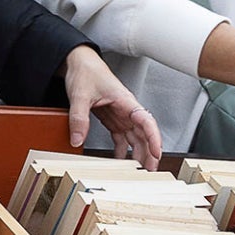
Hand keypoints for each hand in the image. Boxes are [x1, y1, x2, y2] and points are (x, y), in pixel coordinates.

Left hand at [63, 46, 162, 167]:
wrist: (79, 63)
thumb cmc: (86, 73)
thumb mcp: (80, 95)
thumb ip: (79, 118)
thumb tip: (78, 140)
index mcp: (126, 101)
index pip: (147, 121)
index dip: (154, 138)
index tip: (157, 153)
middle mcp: (127, 110)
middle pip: (144, 134)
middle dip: (150, 152)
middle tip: (150, 171)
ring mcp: (121, 115)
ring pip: (135, 137)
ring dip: (138, 154)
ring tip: (139, 171)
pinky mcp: (112, 119)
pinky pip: (121, 138)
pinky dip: (122, 150)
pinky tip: (120, 162)